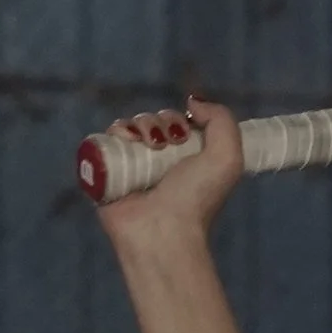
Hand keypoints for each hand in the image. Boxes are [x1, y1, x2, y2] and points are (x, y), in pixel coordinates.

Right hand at [94, 93, 245, 253]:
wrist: (164, 230)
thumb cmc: (197, 198)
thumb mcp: (228, 157)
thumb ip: (222, 120)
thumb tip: (192, 101)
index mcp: (185, 159)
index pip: (175, 122)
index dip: (179, 118)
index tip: (185, 132)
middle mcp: (158, 163)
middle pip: (151, 121)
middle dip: (159, 121)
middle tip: (166, 143)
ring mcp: (131, 168)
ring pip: (128, 127)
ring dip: (138, 125)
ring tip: (147, 145)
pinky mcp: (106, 174)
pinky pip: (103, 141)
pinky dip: (114, 133)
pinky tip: (126, 142)